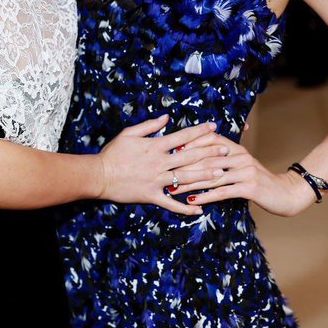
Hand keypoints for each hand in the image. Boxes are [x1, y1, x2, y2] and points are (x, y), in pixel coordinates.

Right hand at [97, 116, 227, 215]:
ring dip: (205, 176)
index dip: (199, 131)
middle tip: (227, 150)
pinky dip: (185, 208)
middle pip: (190, 156)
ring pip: (186, 178)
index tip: (214, 126)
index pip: (183, 136)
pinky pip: (171, 204)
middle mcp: (160, 163)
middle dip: (210, 153)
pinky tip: (199, 210)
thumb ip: (149, 125)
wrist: (99, 175)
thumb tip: (166, 117)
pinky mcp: (152, 196)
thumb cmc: (112, 153)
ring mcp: (157, 180)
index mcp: (155, 146)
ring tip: (221, 174)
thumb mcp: (129, 133)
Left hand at [174, 132, 317, 216]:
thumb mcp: (242, 166)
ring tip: (173, 188)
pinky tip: (193, 201)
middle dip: (184, 166)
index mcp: (237, 149)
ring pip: (212, 176)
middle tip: (165, 172)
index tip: (171, 150)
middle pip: (207, 158)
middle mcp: (241, 156)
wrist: (286, 193)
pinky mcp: (249, 187)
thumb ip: (224, 161)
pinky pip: (223, 192)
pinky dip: (206, 196)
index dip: (190, 143)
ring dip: (190, 183)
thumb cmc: (259, 181)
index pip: (210, 139)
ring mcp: (246, 171)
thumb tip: (197, 160)